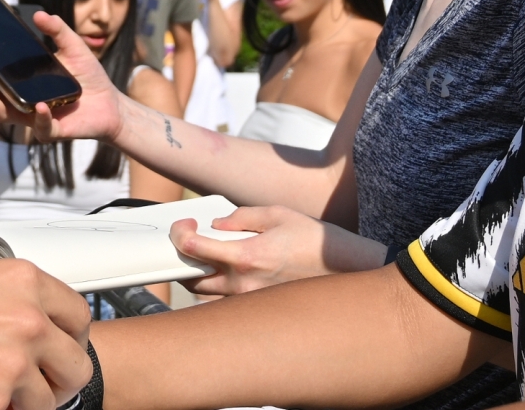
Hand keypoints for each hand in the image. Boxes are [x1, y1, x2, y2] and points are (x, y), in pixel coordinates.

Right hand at [0, 11, 123, 142]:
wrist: (112, 104)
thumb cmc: (88, 77)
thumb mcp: (73, 47)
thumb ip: (57, 30)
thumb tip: (39, 14)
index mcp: (20, 82)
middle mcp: (20, 101)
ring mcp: (33, 117)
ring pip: (2, 115)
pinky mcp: (52, 130)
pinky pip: (39, 128)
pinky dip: (39, 117)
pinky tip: (41, 106)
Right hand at [0, 258, 91, 409]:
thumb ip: (11, 302)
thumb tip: (36, 328)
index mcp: (23, 282)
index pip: (79, 317)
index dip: (69, 340)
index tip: (58, 350)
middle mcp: (25, 321)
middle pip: (75, 365)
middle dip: (55, 379)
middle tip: (32, 384)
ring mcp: (10, 366)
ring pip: (46, 402)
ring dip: (22, 402)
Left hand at [171, 206, 387, 296]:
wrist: (345, 269)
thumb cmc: (313, 240)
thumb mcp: (277, 214)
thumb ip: (241, 217)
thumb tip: (216, 224)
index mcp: (247, 256)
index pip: (194, 249)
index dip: (180, 234)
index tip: (184, 225)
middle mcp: (244, 284)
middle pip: (191, 279)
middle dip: (182, 260)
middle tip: (188, 243)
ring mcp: (250, 301)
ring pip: (205, 296)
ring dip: (198, 276)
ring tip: (207, 258)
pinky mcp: (258, 308)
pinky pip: (225, 303)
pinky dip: (217, 289)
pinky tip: (226, 273)